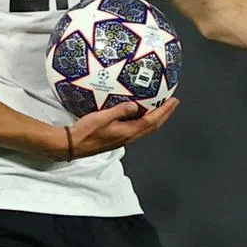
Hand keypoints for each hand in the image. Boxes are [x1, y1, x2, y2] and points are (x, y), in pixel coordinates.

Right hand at [55, 99, 179, 159]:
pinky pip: (137, 129)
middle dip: (164, 114)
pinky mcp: (118, 138)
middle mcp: (129, 137)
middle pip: (152, 126)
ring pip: (146, 128)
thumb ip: (120, 110)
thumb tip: (135, 105)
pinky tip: (141, 114)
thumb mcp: (102, 117)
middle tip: (173, 103)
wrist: (73, 145)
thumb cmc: (86, 131)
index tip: (174, 101)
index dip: (164, 111)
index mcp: (128, 132)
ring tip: (162, 108)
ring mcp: (123, 139)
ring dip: (156, 118)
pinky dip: (145, 120)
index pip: (151, 121)